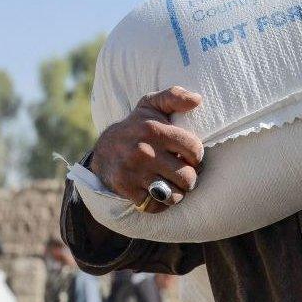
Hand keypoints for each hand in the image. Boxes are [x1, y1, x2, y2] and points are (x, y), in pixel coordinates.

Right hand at [89, 86, 204, 213]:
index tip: (190, 156)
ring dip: (177, 193)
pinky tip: (157, 193)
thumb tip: (197, 99)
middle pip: (187, 177)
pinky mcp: (126, 188)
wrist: (105, 150)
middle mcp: (144, 151)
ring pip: (173, 195)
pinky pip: (155, 205)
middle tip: (183, 174)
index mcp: (154, 129)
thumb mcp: (151, 105)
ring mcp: (134, 171)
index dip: (196, 156)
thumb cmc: (137, 127)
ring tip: (173, 184)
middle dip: (189, 178)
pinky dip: (160, 203)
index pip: (194, 149)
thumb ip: (174, 97)